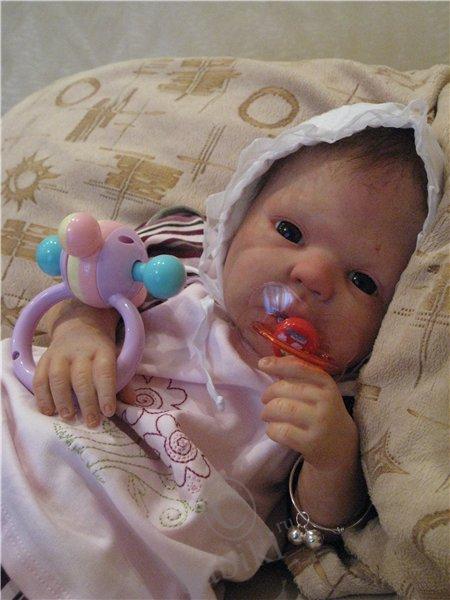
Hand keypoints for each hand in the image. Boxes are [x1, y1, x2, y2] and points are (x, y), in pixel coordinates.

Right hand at [33, 318, 134, 427]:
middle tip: (91, 422)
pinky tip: (49, 411)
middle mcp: (80, 351)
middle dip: (86, 402)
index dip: (106, 392)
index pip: (104, 371)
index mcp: (102, 350)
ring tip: (68, 416)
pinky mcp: (44, 359)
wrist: (80, 327)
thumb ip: (123, 382)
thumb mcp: (116, 360)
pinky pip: (40, 378)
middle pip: (81, 377)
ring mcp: (59, 354)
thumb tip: (131, 402)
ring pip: (58, 377)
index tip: (108, 412)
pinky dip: (43, 397)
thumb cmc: (101, 353)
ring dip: (62, 400)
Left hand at [258, 355, 357, 470]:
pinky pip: (281, 431)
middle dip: (269, 393)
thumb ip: (299, 374)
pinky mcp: (311, 443)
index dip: (278, 364)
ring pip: (281, 409)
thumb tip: (269, 361)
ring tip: (267, 415)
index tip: (262, 364)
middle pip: (285, 389)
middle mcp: (326, 401)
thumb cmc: (323, 411)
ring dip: (267, 411)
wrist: (342, 445)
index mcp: (326, 384)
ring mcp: (319, 422)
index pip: (299, 369)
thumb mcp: (319, 390)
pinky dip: (271, 429)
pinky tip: (274, 429)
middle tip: (265, 400)